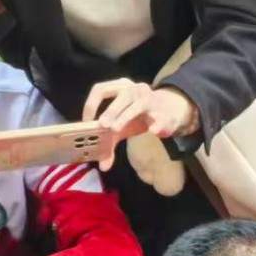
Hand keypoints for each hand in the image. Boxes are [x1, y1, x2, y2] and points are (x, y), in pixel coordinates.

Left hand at [82, 79, 198, 169]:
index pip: (101, 89)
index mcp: (120, 88)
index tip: (87, 122)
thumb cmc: (137, 116)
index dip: (91, 104)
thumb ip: (110, 144)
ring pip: (139, 105)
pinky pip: (161, 119)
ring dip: (126, 116)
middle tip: (103, 125)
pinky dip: (157, 125)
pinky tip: (153, 131)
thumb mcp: (121, 127)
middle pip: (123, 95)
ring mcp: (151, 100)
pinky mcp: (164, 114)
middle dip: (111, 110)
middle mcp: (135, 89)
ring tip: (116, 129)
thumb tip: (103, 166)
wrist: (167, 112)